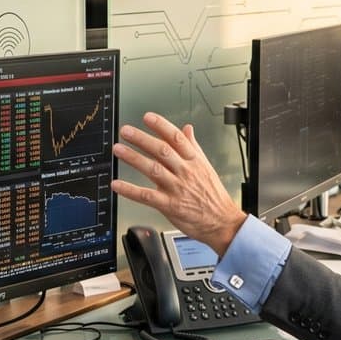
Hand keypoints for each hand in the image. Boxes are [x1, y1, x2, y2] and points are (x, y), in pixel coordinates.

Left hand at [110, 113, 246, 254]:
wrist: (223, 222)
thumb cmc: (214, 196)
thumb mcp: (206, 167)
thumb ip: (193, 147)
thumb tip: (187, 129)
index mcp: (194, 161)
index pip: (177, 138)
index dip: (161, 126)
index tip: (147, 117)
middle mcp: (185, 172)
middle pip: (162, 150)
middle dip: (142, 139)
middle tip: (126, 131)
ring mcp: (177, 188)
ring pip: (153, 169)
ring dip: (134, 158)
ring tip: (119, 150)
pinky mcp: (170, 205)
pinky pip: (147, 196)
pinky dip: (130, 190)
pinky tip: (117, 184)